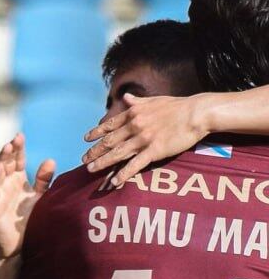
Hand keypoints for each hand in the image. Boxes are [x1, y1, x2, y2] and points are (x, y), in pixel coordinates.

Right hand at [0, 135, 55, 257]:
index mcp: (17, 180)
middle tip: (16, 138)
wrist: (19, 247)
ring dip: (1, 159)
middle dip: (10, 150)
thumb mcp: (39, 198)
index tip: (20, 135)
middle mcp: (6, 184)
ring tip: (7, 148)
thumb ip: (43, 180)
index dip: (18, 148)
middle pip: (6, 162)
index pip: (17, 160)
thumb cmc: (28, 220)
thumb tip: (50, 160)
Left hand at [83, 94, 210, 187]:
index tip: (86, 139)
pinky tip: (115, 181)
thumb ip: (137, 101)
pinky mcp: (155, 150)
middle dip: (95, 151)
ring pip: (118, 153)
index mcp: (132, 113)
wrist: (195, 113)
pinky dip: (124, 173)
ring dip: (103, 162)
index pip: (110, 125)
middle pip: (110, 141)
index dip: (96, 133)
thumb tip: (126, 97)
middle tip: (83, 159)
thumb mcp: (152, 100)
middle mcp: (134, 126)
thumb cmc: (176, 106)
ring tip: (90, 169)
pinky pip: (136, 164)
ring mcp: (143, 139)